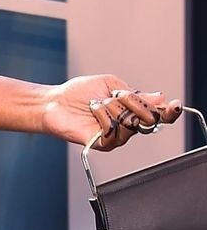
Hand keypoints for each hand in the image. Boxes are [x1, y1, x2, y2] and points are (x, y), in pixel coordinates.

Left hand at [40, 77, 180, 149]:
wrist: (55, 102)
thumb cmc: (79, 93)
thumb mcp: (111, 85)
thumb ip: (135, 93)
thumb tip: (159, 98)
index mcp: (131, 110)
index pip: (157, 115)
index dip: (168, 112)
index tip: (174, 105)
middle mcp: (127, 126)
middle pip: (148, 119)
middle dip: (134, 103)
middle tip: (116, 96)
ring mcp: (116, 137)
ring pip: (130, 123)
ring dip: (113, 107)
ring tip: (97, 104)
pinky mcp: (103, 144)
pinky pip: (114, 131)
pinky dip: (103, 116)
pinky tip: (93, 110)